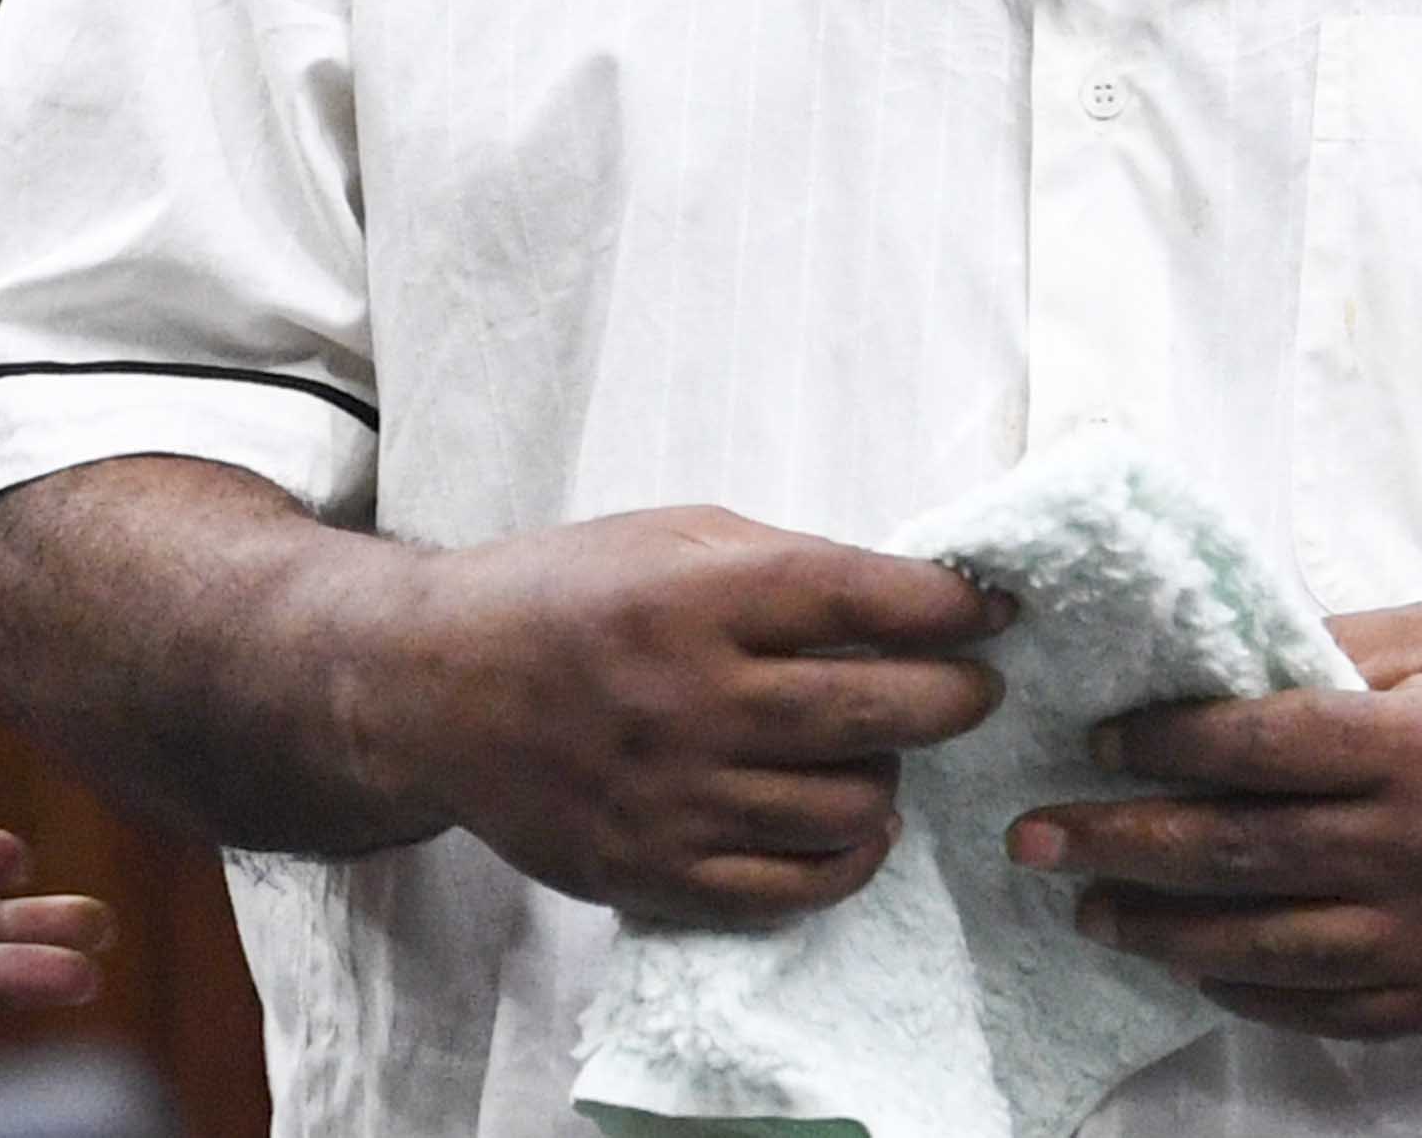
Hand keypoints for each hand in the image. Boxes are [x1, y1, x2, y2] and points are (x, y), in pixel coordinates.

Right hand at [369, 507, 1006, 925]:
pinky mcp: (656, 871)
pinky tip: (857, 822)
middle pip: (877, 710)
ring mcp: (673, 797)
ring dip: (892, 774)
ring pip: (851, 805)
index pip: (859, 597)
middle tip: (973, 687)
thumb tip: (907, 591)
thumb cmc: (559, 596)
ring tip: (880, 748)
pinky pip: (796, 886)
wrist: (433, 686)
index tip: (988, 607)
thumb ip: (781, 562)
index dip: (947, 603)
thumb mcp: (664, 536)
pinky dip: (850, 857)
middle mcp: (687, 698)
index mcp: (690, 596)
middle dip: (956, 696)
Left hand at [1008, 601, 1421, 1038]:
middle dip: (1120, 845)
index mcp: (1420, 743)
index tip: (1095, 741)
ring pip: (1274, 948)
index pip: (1258, 745)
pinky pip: (1337, 1010)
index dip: (1164, 745)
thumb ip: (1335, 647)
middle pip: (1242, 854)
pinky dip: (1256, 995)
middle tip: (1033, 839)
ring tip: (1092, 911)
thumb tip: (1217, 650)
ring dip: (1166, 932)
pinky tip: (1198, 968)